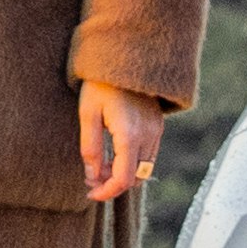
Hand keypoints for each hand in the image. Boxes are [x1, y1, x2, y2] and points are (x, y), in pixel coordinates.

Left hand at [77, 82, 166, 202]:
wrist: (125, 54)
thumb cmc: (101, 82)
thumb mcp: (88, 113)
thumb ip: (90, 148)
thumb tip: (92, 177)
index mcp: (130, 133)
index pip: (123, 179)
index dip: (107, 192)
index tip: (90, 193)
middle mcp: (149, 134)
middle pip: (136, 178)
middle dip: (113, 185)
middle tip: (91, 180)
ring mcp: (157, 129)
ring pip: (144, 169)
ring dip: (123, 175)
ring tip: (100, 167)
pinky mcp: (159, 124)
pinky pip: (148, 155)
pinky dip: (133, 163)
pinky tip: (113, 155)